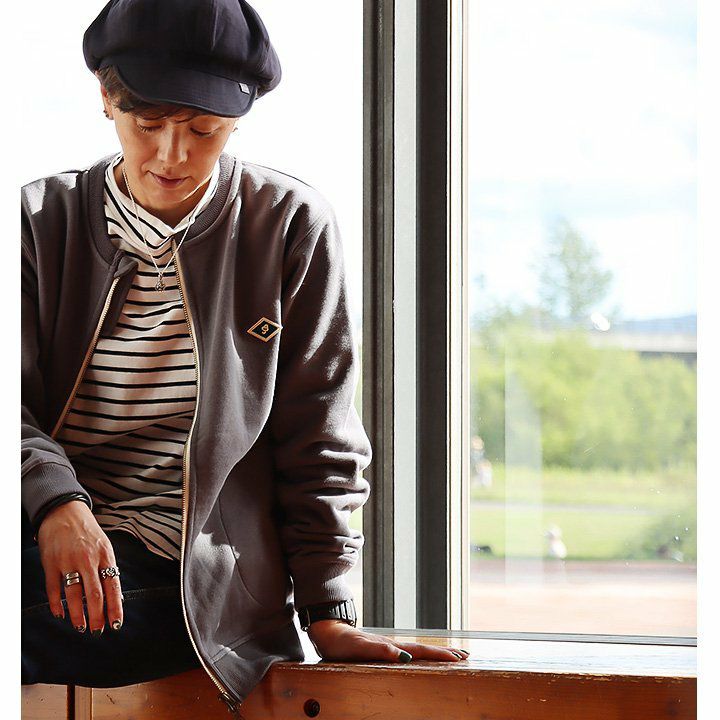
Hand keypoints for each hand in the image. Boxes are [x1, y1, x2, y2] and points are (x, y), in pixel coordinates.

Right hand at [36, 500, 123, 634]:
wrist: (65, 511)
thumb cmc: (88, 531)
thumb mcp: (105, 546)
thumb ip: (109, 569)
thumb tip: (117, 595)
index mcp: (105, 555)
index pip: (113, 586)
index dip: (115, 608)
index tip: (116, 624)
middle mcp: (88, 559)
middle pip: (94, 595)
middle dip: (97, 617)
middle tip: (97, 631)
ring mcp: (68, 561)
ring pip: (73, 596)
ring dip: (77, 615)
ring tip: (81, 626)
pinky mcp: (51, 563)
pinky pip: (53, 589)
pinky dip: (57, 605)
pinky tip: (60, 614)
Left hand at [306, 620, 470, 662]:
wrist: (327, 631)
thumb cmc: (341, 642)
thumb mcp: (358, 647)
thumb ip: (379, 651)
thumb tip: (403, 657)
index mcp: (390, 645)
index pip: (420, 651)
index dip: (439, 655)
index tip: (459, 658)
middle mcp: (392, 644)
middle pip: (423, 649)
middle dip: (443, 653)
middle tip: (464, 656)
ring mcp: (388, 645)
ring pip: (416, 649)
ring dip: (434, 653)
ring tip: (450, 656)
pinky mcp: (381, 648)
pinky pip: (407, 652)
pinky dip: (420, 654)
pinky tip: (420, 657)